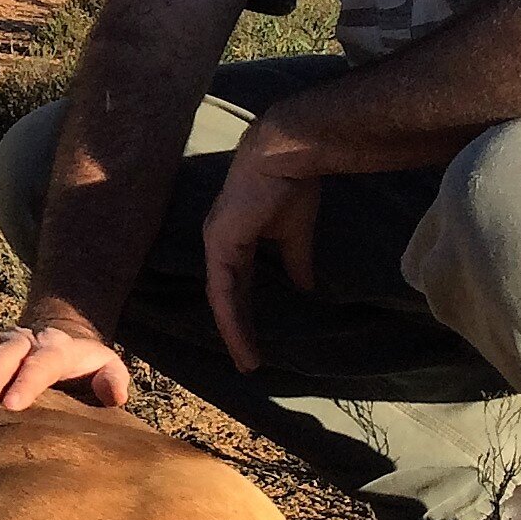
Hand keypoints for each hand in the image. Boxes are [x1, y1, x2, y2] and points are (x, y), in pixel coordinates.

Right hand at [0, 315, 131, 409]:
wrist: (61, 340)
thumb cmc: (85, 369)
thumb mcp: (108, 370)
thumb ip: (114, 380)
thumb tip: (115, 395)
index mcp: (59, 348)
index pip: (43, 361)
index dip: (27, 380)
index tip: (12, 404)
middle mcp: (26, 339)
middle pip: (8, 350)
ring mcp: (1, 339)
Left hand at [201, 133, 320, 374]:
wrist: (287, 157)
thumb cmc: (290, 187)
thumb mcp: (295, 235)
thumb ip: (294, 262)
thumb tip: (304, 288)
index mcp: (234, 241)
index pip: (237, 286)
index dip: (245, 314)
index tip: (256, 342)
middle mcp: (220, 245)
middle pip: (225, 297)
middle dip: (236, 330)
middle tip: (247, 361)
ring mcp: (216, 245)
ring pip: (221, 299)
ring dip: (233, 331)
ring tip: (247, 361)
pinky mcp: (220, 244)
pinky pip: (223, 290)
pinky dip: (230, 316)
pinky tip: (239, 338)